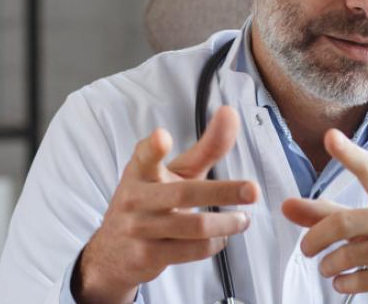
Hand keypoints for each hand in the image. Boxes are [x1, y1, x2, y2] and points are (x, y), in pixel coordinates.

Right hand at [75, 106, 259, 303]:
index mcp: (141, 171)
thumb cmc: (152, 201)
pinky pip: (192, 250)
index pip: (144, 155)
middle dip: (222, 191)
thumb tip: (230, 113)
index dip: (153, 147)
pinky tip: (222, 237)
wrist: (114, 250)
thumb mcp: (175, 172)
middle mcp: (136, 197)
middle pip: (184, 193)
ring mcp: (139, 228)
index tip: (162, 136)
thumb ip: (206, 147)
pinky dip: (215, 243)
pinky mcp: (148, 255)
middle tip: (252, 190)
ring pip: (194, 226)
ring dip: (226, 223)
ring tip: (243, 219)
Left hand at [281, 130, 367, 303]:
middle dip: (317, 237)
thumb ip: (330, 215)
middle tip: (306, 248)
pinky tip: (343, 282)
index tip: (330, 137)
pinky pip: (365, 277)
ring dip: (330, 265)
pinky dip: (346, 282)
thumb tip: (287, 206)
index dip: (350, 154)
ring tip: (327, 268)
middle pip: (347, 221)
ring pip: (353, 253)